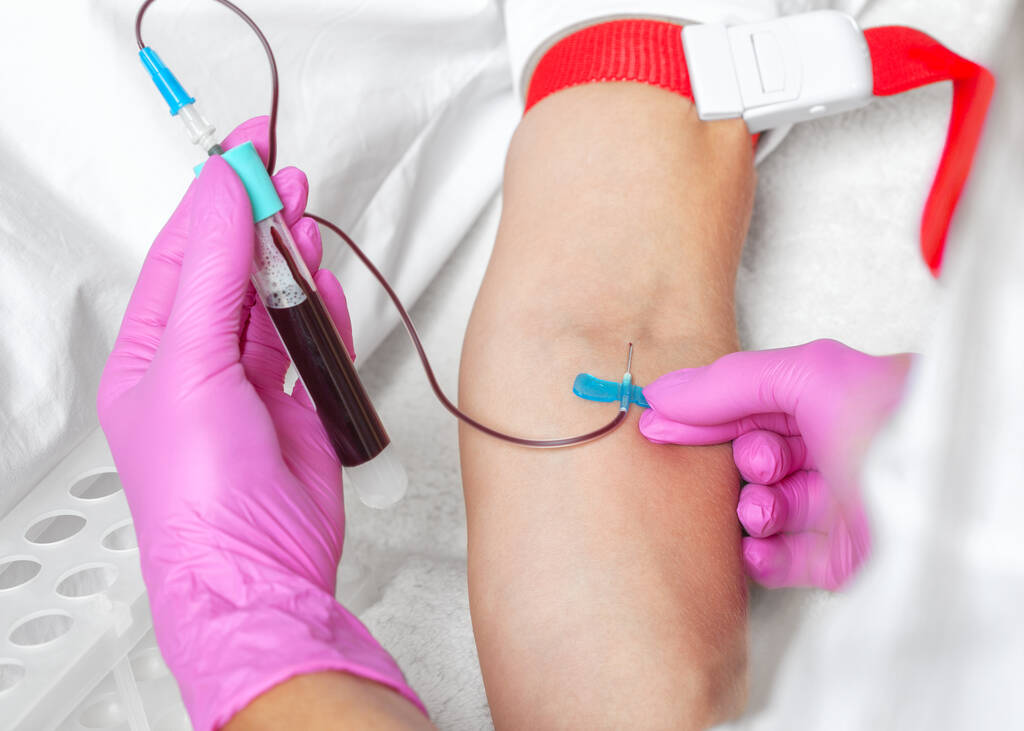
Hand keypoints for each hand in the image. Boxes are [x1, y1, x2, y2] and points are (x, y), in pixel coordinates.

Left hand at [98, 117, 422, 729]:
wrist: (261, 564)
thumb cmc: (202, 492)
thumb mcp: (189, 367)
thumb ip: (213, 277)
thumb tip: (223, 200)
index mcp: (152, 352)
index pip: (183, 252)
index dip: (213, 197)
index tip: (243, 152)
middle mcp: (198, 363)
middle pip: (230, 269)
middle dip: (254, 220)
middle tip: (279, 177)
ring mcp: (249, 383)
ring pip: (272, 301)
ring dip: (289, 261)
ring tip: (302, 222)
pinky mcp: (297, 403)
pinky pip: (310, 341)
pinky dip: (321, 311)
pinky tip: (323, 288)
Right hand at [638, 339, 911, 589]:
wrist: (952, 497)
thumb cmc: (896, 424)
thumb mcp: (806, 376)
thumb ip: (728, 383)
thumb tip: (662, 393)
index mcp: (828, 399)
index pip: (747, 403)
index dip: (700, 413)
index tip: (653, 422)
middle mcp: (832, 450)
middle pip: (753, 458)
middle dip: (739, 464)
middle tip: (756, 467)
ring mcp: (836, 506)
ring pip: (763, 511)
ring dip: (750, 513)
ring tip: (761, 511)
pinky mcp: (841, 560)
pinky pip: (782, 562)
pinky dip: (761, 559)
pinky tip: (761, 550)